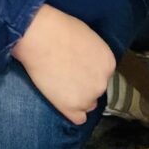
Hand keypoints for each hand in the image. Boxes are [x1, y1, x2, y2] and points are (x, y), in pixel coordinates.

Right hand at [11, 4, 115, 125]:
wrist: (40, 37)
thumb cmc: (60, 29)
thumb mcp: (88, 37)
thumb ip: (93, 55)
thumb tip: (87, 61)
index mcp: (108, 63)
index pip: (102, 74)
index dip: (88, 70)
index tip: (77, 67)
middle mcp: (102, 82)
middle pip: (96, 90)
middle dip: (84, 84)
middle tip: (67, 74)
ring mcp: (87, 97)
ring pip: (87, 104)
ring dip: (77, 98)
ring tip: (61, 85)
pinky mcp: (71, 107)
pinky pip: (78, 119)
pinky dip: (71, 112)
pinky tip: (63, 102)